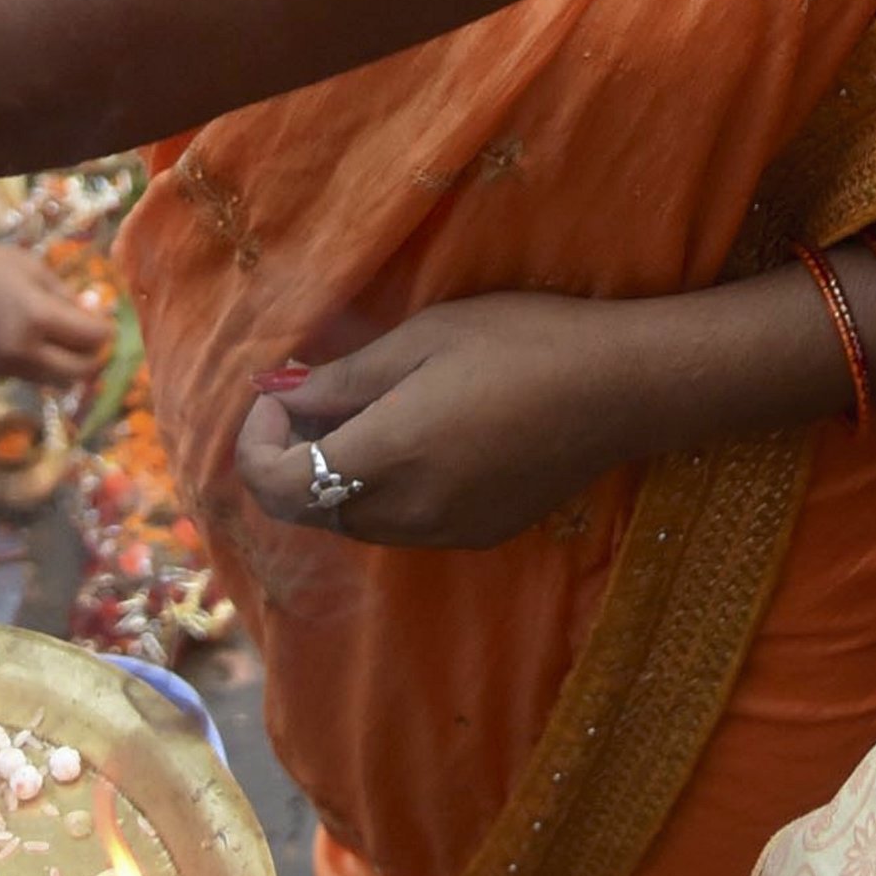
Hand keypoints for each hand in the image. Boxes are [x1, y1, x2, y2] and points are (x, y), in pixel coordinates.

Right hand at [0, 237, 114, 391]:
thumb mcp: (30, 266)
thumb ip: (64, 294)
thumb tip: (91, 313)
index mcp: (38, 318)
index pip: (93, 339)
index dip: (107, 330)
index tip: (106, 318)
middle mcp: (24, 351)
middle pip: (79, 373)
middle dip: (94, 357)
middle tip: (94, 337)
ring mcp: (5, 368)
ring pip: (55, 381)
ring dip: (69, 366)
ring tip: (67, 341)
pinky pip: (29, 376)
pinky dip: (42, 365)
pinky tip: (36, 342)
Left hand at [230, 294, 656, 547]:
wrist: (619, 389)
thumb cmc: (520, 343)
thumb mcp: (421, 339)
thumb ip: (341, 378)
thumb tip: (277, 393)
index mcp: (386, 459)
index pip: (275, 486)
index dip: (256, 442)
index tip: (278, 393)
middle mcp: (407, 514)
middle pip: (311, 509)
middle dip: (294, 455)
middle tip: (321, 393)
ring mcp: (445, 534)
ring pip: (355, 521)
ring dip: (339, 474)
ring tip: (372, 408)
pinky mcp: (478, 535)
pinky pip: (402, 523)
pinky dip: (384, 489)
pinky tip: (421, 436)